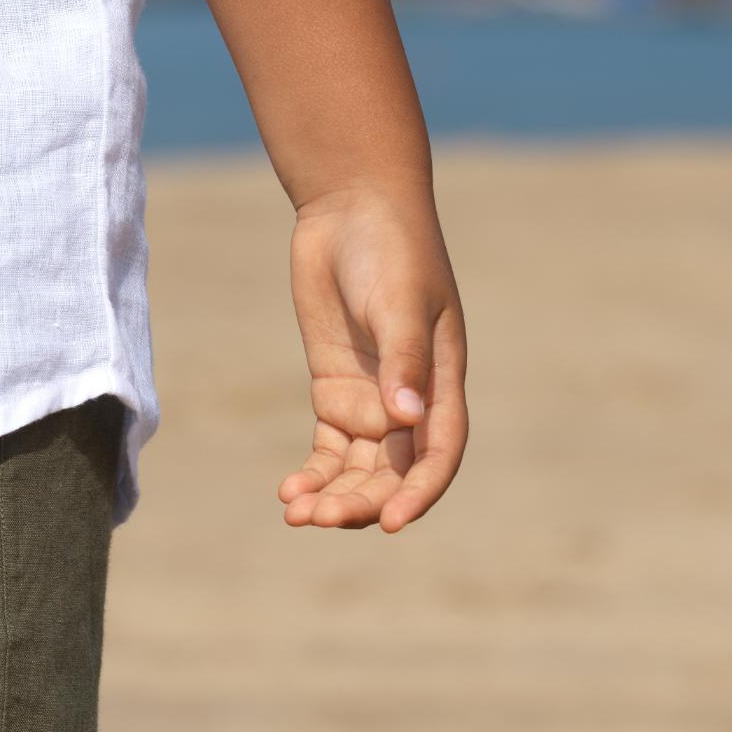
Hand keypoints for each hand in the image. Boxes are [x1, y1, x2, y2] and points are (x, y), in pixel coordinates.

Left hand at [279, 181, 467, 531]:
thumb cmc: (390, 249)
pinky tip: (289, 492)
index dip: (419, 492)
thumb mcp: (399, 301)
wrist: (351, 208)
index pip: (438, 453)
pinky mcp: (335, 390)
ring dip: (334, 495)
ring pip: (359, 469)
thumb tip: (407, 418)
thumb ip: (403, 358)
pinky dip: (313, 473)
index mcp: (441, 382)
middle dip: (363, 501)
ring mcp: (372, 398)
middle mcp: (410, 401)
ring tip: (297, 513)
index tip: (391, 524)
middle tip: (320, 518)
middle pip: (393, 471)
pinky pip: (328, 448)